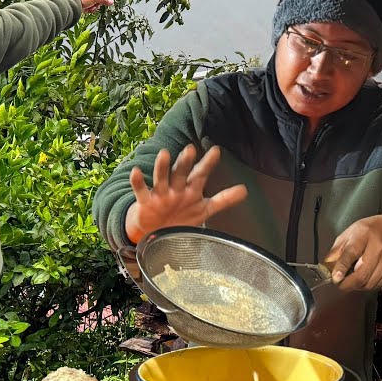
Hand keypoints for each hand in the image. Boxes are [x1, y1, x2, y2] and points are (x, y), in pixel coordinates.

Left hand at [76, 0, 113, 12]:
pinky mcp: (85, 5)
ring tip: (90, 6)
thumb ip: (104, 0)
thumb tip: (112, 2)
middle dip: (99, 2)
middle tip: (98, 3)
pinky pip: (92, 8)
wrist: (75, 4)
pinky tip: (88, 9)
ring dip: (95, 7)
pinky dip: (91, 9)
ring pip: (96, 4)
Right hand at [125, 144, 247, 242]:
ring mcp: (160, 194)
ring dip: (162, 166)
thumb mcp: (205, 209)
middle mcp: (176, 188)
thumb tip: (245, 190)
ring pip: (162, 177)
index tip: (216, 151)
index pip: (201, 174)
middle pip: (181, 173)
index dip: (208, 164)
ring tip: (164, 154)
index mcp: (191, 190)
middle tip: (190, 149)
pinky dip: (137, 181)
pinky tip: (136, 171)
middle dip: (185, 162)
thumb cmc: (181, 217)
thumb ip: (224, 200)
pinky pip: (141, 191)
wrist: (155, 232)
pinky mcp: (145, 203)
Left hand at [324, 215, 381, 290]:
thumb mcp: (351, 232)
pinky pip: (376, 284)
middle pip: (362, 274)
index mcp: (364, 234)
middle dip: (347, 284)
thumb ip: (337, 249)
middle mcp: (378, 247)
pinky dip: (367, 285)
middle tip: (340, 283)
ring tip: (351, 280)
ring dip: (356, 286)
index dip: (342, 267)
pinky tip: (363, 278)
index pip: (352, 252)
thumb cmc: (371, 231)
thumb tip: (326, 266)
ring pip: (369, 283)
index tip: (335, 277)